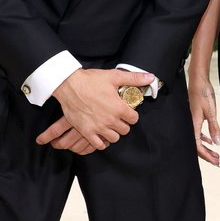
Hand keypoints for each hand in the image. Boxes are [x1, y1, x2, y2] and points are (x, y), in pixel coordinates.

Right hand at [37, 68, 153, 151]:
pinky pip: (98, 144)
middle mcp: (110, 120)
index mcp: (119, 108)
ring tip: (110, 126)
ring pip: (114, 138)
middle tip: (118, 118)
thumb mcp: (114, 76)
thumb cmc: (91, 80)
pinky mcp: (86, 131)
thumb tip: (150, 77)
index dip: (131, 115)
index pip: (134, 119)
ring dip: (113, 133)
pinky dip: (101, 142)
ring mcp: (98, 127)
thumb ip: (134, 79)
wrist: (69, 85)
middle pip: (125, 130)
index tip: (126, 111)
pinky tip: (101, 135)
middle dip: (123, 124)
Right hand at [188, 74, 219, 165]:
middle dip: (207, 155)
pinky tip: (210, 141)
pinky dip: (204, 138)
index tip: (215, 161)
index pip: (198, 146)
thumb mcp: (211, 112)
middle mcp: (191, 125)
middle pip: (197, 145)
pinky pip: (197, 132)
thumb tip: (217, 143)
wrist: (198, 82)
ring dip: (206, 148)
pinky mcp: (194, 117)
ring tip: (215, 154)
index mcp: (193, 125)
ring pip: (198, 140)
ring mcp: (192, 121)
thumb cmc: (203, 94)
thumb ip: (214, 128)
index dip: (206, 155)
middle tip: (217, 161)